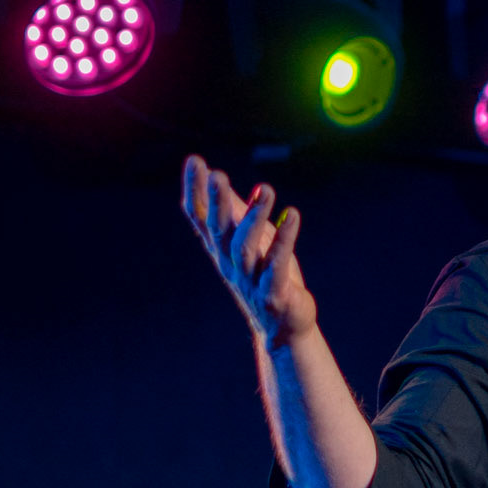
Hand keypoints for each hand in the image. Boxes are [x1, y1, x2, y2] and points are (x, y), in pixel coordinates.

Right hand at [181, 155, 316, 348]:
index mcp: (221, 249)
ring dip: (254, 217)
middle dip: (217, 203)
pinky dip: (284, 239)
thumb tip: (216, 174)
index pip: (200, 217)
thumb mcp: (249, 238)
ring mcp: (250, 280)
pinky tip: (293, 215)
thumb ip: (234, 210)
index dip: (196, 190)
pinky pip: (277, 264)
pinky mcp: (274, 293)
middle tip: (217, 174)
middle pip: (219, 230)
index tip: (194, 160)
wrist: (284, 326)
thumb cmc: (266, 275)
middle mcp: (230, 264)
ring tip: (266, 189)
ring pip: (245, 247)